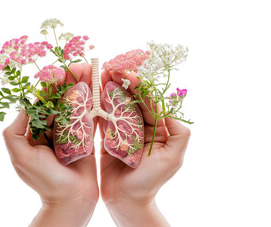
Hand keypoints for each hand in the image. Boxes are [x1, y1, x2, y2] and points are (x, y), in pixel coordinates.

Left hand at [3, 63, 98, 226]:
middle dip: (70, 82)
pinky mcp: (86, 138)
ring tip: (92, 70)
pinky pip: (89, 117)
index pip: (43, 103)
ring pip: (76, 105)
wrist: (71, 201)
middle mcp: (52, 129)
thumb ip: (14, 132)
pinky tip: (99, 88)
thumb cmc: (45, 181)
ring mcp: (70, 132)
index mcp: (35, 131)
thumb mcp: (20, 157)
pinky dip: (94, 103)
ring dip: (83, 88)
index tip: (60, 71)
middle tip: (81, 65)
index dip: (52, 86)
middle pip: (61, 100)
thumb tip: (23, 105)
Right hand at [100, 70, 190, 225]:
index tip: (127, 73)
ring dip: (108, 90)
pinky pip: (103, 118)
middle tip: (110, 69)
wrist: (127, 201)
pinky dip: (98, 106)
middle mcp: (141, 126)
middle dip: (122, 83)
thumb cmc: (150, 182)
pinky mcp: (108, 137)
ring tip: (98, 76)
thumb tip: (171, 108)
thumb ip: (179, 133)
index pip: (149, 101)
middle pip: (132, 99)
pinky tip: (91, 94)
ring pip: (117, 106)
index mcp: (158, 128)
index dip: (139, 86)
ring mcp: (124, 131)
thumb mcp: (173, 158)